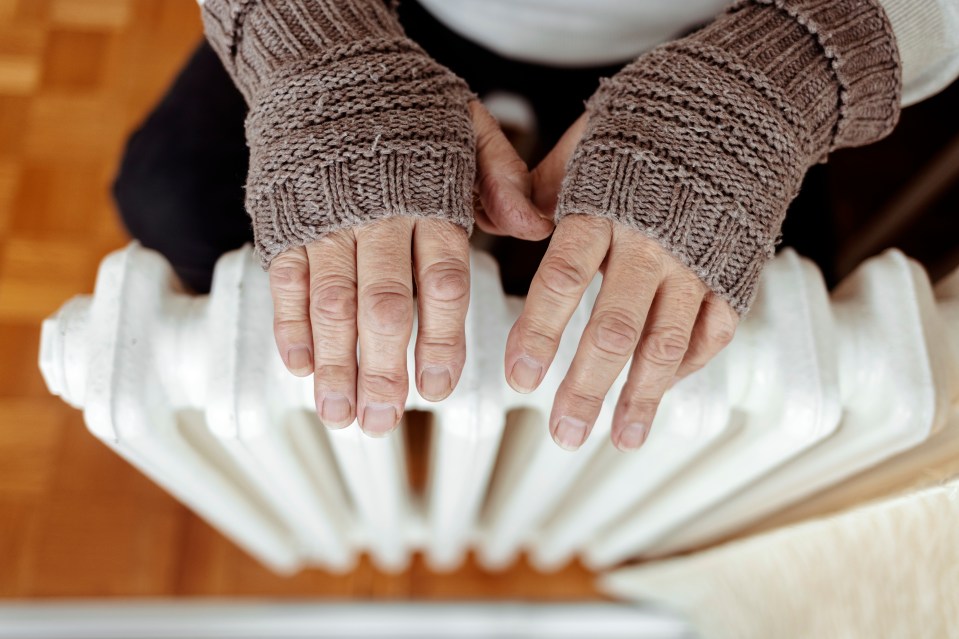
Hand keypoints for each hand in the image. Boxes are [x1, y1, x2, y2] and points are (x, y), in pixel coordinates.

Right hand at [268, 101, 550, 436]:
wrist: (329, 66)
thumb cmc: (409, 109)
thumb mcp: (469, 130)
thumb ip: (501, 180)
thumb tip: (537, 229)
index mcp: (431, 200)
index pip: (442, 283)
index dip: (440, 340)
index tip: (439, 389)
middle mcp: (378, 216)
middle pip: (382, 305)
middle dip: (382, 369)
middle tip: (383, 422)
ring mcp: (327, 220)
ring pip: (330, 302)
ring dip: (334, 363)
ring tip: (340, 413)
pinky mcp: (286, 221)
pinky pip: (285, 280)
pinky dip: (289, 325)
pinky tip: (297, 367)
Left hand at [505, 115, 739, 450]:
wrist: (752, 99)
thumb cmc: (659, 117)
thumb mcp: (593, 137)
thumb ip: (549, 183)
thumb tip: (514, 222)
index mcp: (605, 207)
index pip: (562, 280)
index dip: (539, 333)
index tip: (519, 378)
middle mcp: (652, 243)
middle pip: (614, 329)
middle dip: (585, 387)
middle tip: (562, 432)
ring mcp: (699, 262)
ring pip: (667, 343)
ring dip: (641, 397)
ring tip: (621, 439)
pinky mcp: (736, 271)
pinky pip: (715, 331)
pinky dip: (689, 365)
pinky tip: (663, 393)